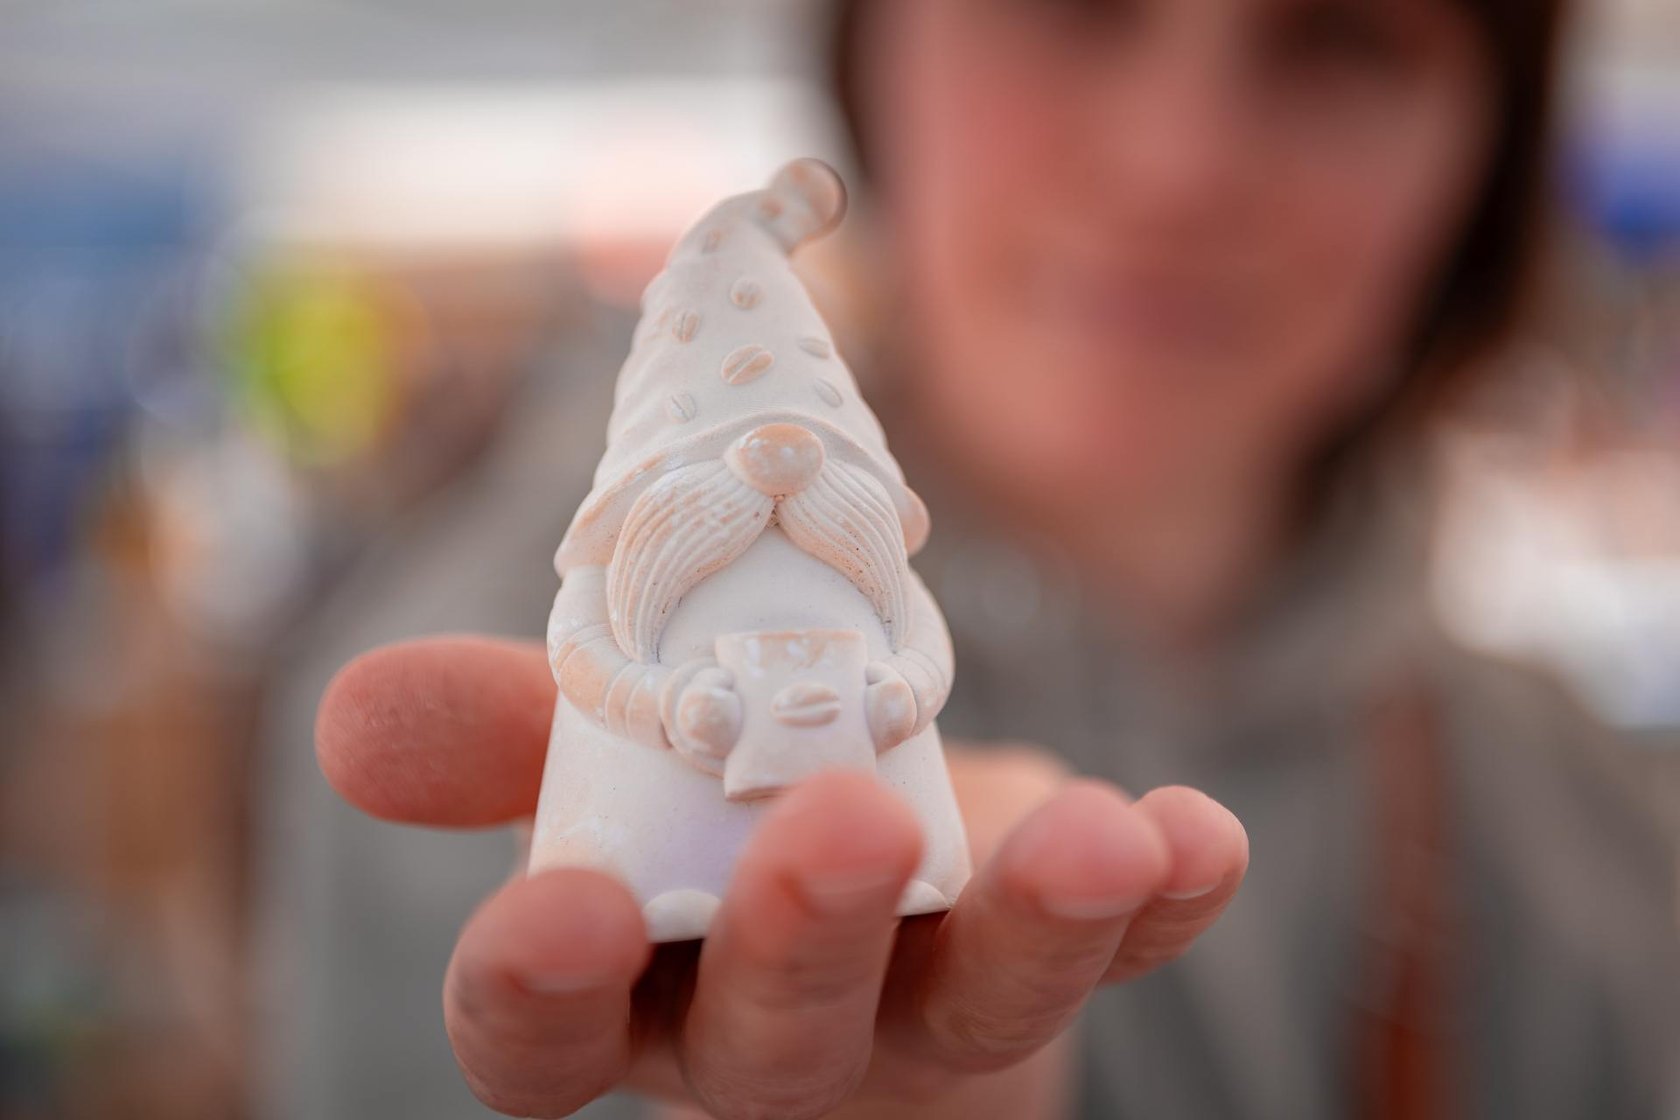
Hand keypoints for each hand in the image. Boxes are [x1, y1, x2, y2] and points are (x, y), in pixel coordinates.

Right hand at [317, 636, 1248, 1119]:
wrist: (868, 824)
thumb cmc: (701, 787)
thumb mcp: (600, 744)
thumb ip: (503, 728)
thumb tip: (354, 712)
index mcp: (625, 977)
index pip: (546, 1033)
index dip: (544, 989)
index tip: (564, 905)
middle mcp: (764, 1030)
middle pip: (770, 1039)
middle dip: (803, 942)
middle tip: (843, 826)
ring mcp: (918, 1020)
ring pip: (971, 1015)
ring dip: (1035, 930)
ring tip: (1092, 835)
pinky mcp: (1039, 971)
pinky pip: (1118, 954)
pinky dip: (1164, 894)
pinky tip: (1198, 832)